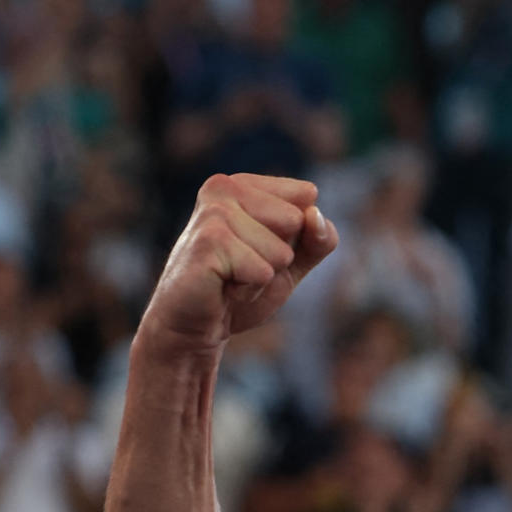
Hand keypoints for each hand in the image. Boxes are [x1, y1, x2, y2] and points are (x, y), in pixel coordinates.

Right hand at [141, 174, 335, 352]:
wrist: (193, 327)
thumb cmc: (238, 289)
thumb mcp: (292, 261)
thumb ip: (318, 237)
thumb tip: (313, 215)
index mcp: (243, 184)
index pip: (307, 200)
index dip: (294, 239)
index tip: (257, 251)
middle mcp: (224, 188)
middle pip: (296, 222)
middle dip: (277, 258)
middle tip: (241, 268)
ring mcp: (213, 214)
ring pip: (281, 251)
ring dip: (261, 278)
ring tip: (230, 279)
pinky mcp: (208, 244)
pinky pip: (263, 273)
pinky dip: (249, 291)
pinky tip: (222, 289)